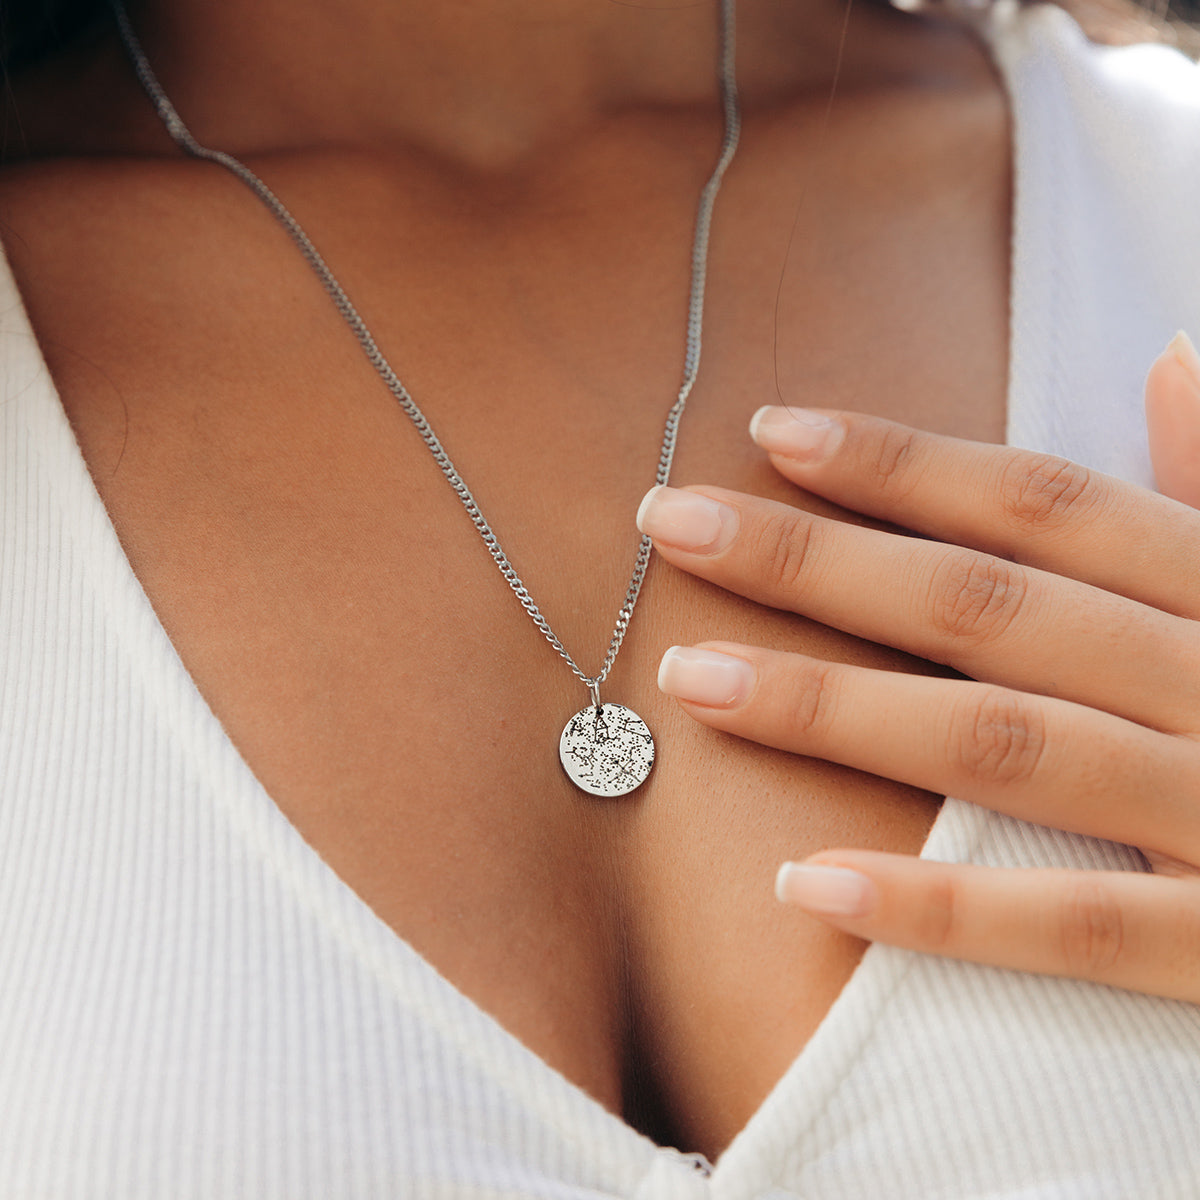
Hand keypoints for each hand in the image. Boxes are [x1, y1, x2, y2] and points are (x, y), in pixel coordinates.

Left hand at [636, 332, 1199, 1001]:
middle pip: (986, 603)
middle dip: (820, 558)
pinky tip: (808, 884)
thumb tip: (1169, 358)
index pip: (1040, 502)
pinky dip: (943, 905)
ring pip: (1001, 744)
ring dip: (834, 708)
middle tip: (671, 522)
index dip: (901, 462)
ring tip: (693, 679)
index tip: (770, 431)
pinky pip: (1077, 927)